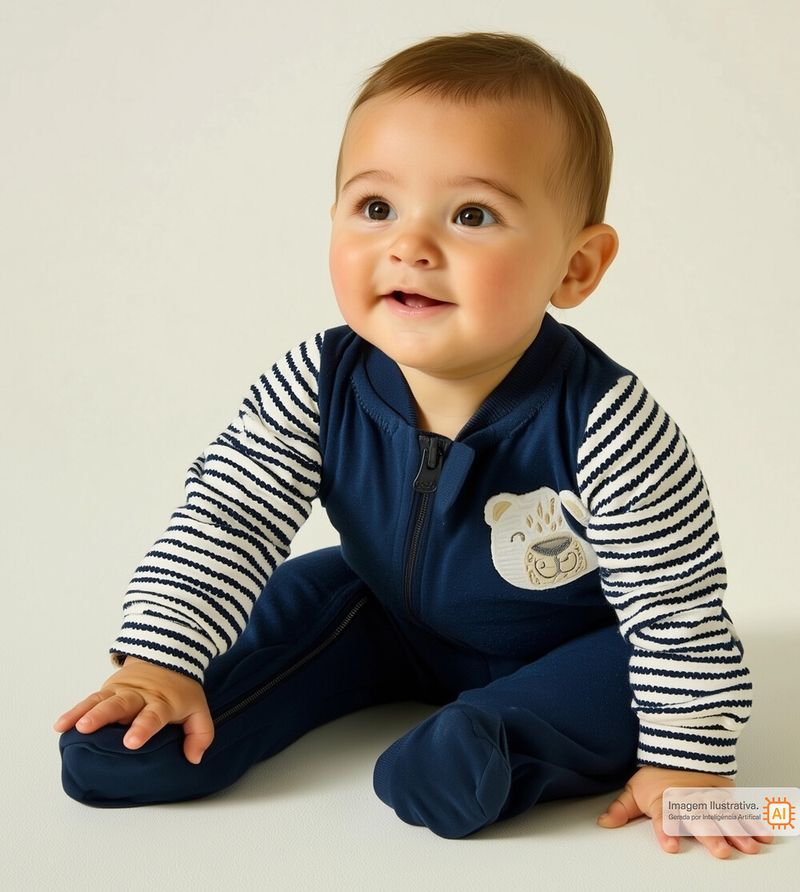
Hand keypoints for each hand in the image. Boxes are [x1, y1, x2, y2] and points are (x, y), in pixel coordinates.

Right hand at [53, 656, 213, 764]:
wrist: (168, 657)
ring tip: (70, 726)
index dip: (143, 727)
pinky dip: (75, 711)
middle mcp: (138, 696)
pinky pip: (90, 700)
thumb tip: (193, 758)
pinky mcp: (108, 691)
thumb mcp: (198, 709)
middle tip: (88, 728)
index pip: (153, 714)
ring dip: (84, 713)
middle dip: (104, 716)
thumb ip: (200, 734)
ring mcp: (121, 692)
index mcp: (162, 701)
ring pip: (101, 701)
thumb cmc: (180, 691)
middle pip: (120, 704)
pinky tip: (61, 724)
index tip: (132, 741)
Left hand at [597, 766, 773, 857]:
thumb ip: (622, 809)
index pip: (665, 817)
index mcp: (666, 801)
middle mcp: (689, 801)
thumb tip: (604, 823)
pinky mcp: (726, 796)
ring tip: (747, 847)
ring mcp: (710, 798)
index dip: (667, 831)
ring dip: (738, 832)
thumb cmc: (657, 776)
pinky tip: (765, 835)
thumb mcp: (636, 789)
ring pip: (725, 815)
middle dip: (710, 835)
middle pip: (701, 819)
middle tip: (720, 852)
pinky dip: (755, 821)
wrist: (679, 747)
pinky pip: (742, 809)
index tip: (671, 845)